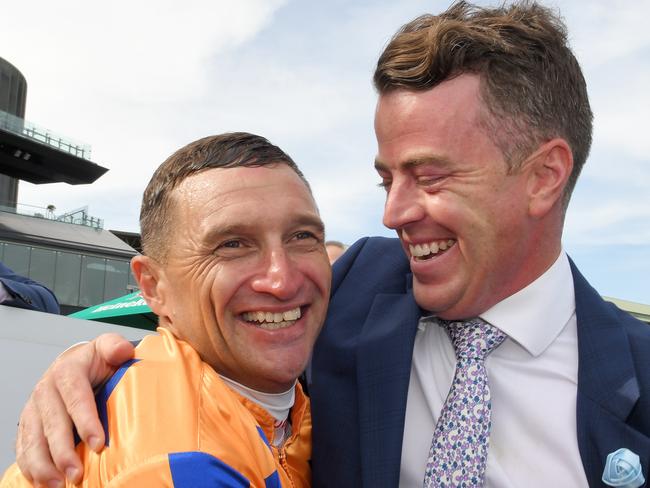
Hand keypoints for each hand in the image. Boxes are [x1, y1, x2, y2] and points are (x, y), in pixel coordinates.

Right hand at [15, 333, 134, 485]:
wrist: (75, 364)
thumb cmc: (95, 361)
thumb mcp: (107, 348)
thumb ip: (115, 347)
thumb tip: (123, 351)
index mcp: (67, 371)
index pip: (76, 397)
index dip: (85, 421)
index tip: (98, 443)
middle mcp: (45, 390)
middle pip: (52, 424)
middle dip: (63, 452)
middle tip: (76, 474)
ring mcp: (34, 408)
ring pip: (33, 440)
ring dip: (44, 466)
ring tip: (59, 485)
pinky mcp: (28, 424)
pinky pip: (24, 448)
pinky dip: (31, 467)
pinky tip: (43, 482)